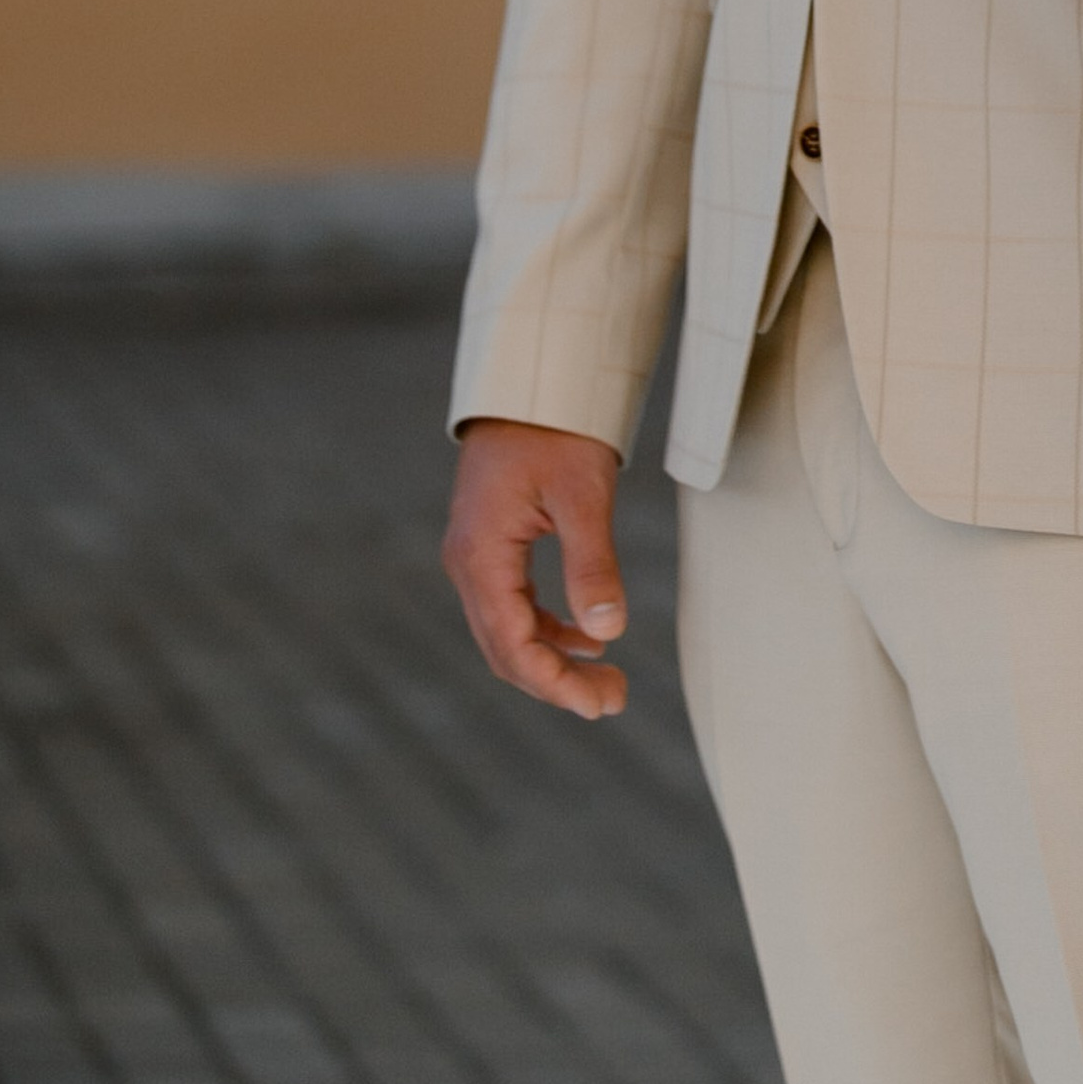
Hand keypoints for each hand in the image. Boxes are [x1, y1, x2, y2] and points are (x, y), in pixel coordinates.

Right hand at [442, 418, 629, 719]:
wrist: (532, 379)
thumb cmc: (557, 428)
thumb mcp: (584, 494)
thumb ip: (593, 565)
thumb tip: (609, 633)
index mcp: (481, 556)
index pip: (512, 644)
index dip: (555, 683)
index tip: (601, 704)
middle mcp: (468, 562)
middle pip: (505, 648)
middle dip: (557, 681)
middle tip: (615, 701)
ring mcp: (475, 554)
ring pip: (508, 630)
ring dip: (554, 659)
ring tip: (609, 680)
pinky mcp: (491, 544)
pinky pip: (514, 604)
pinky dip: (549, 627)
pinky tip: (589, 638)